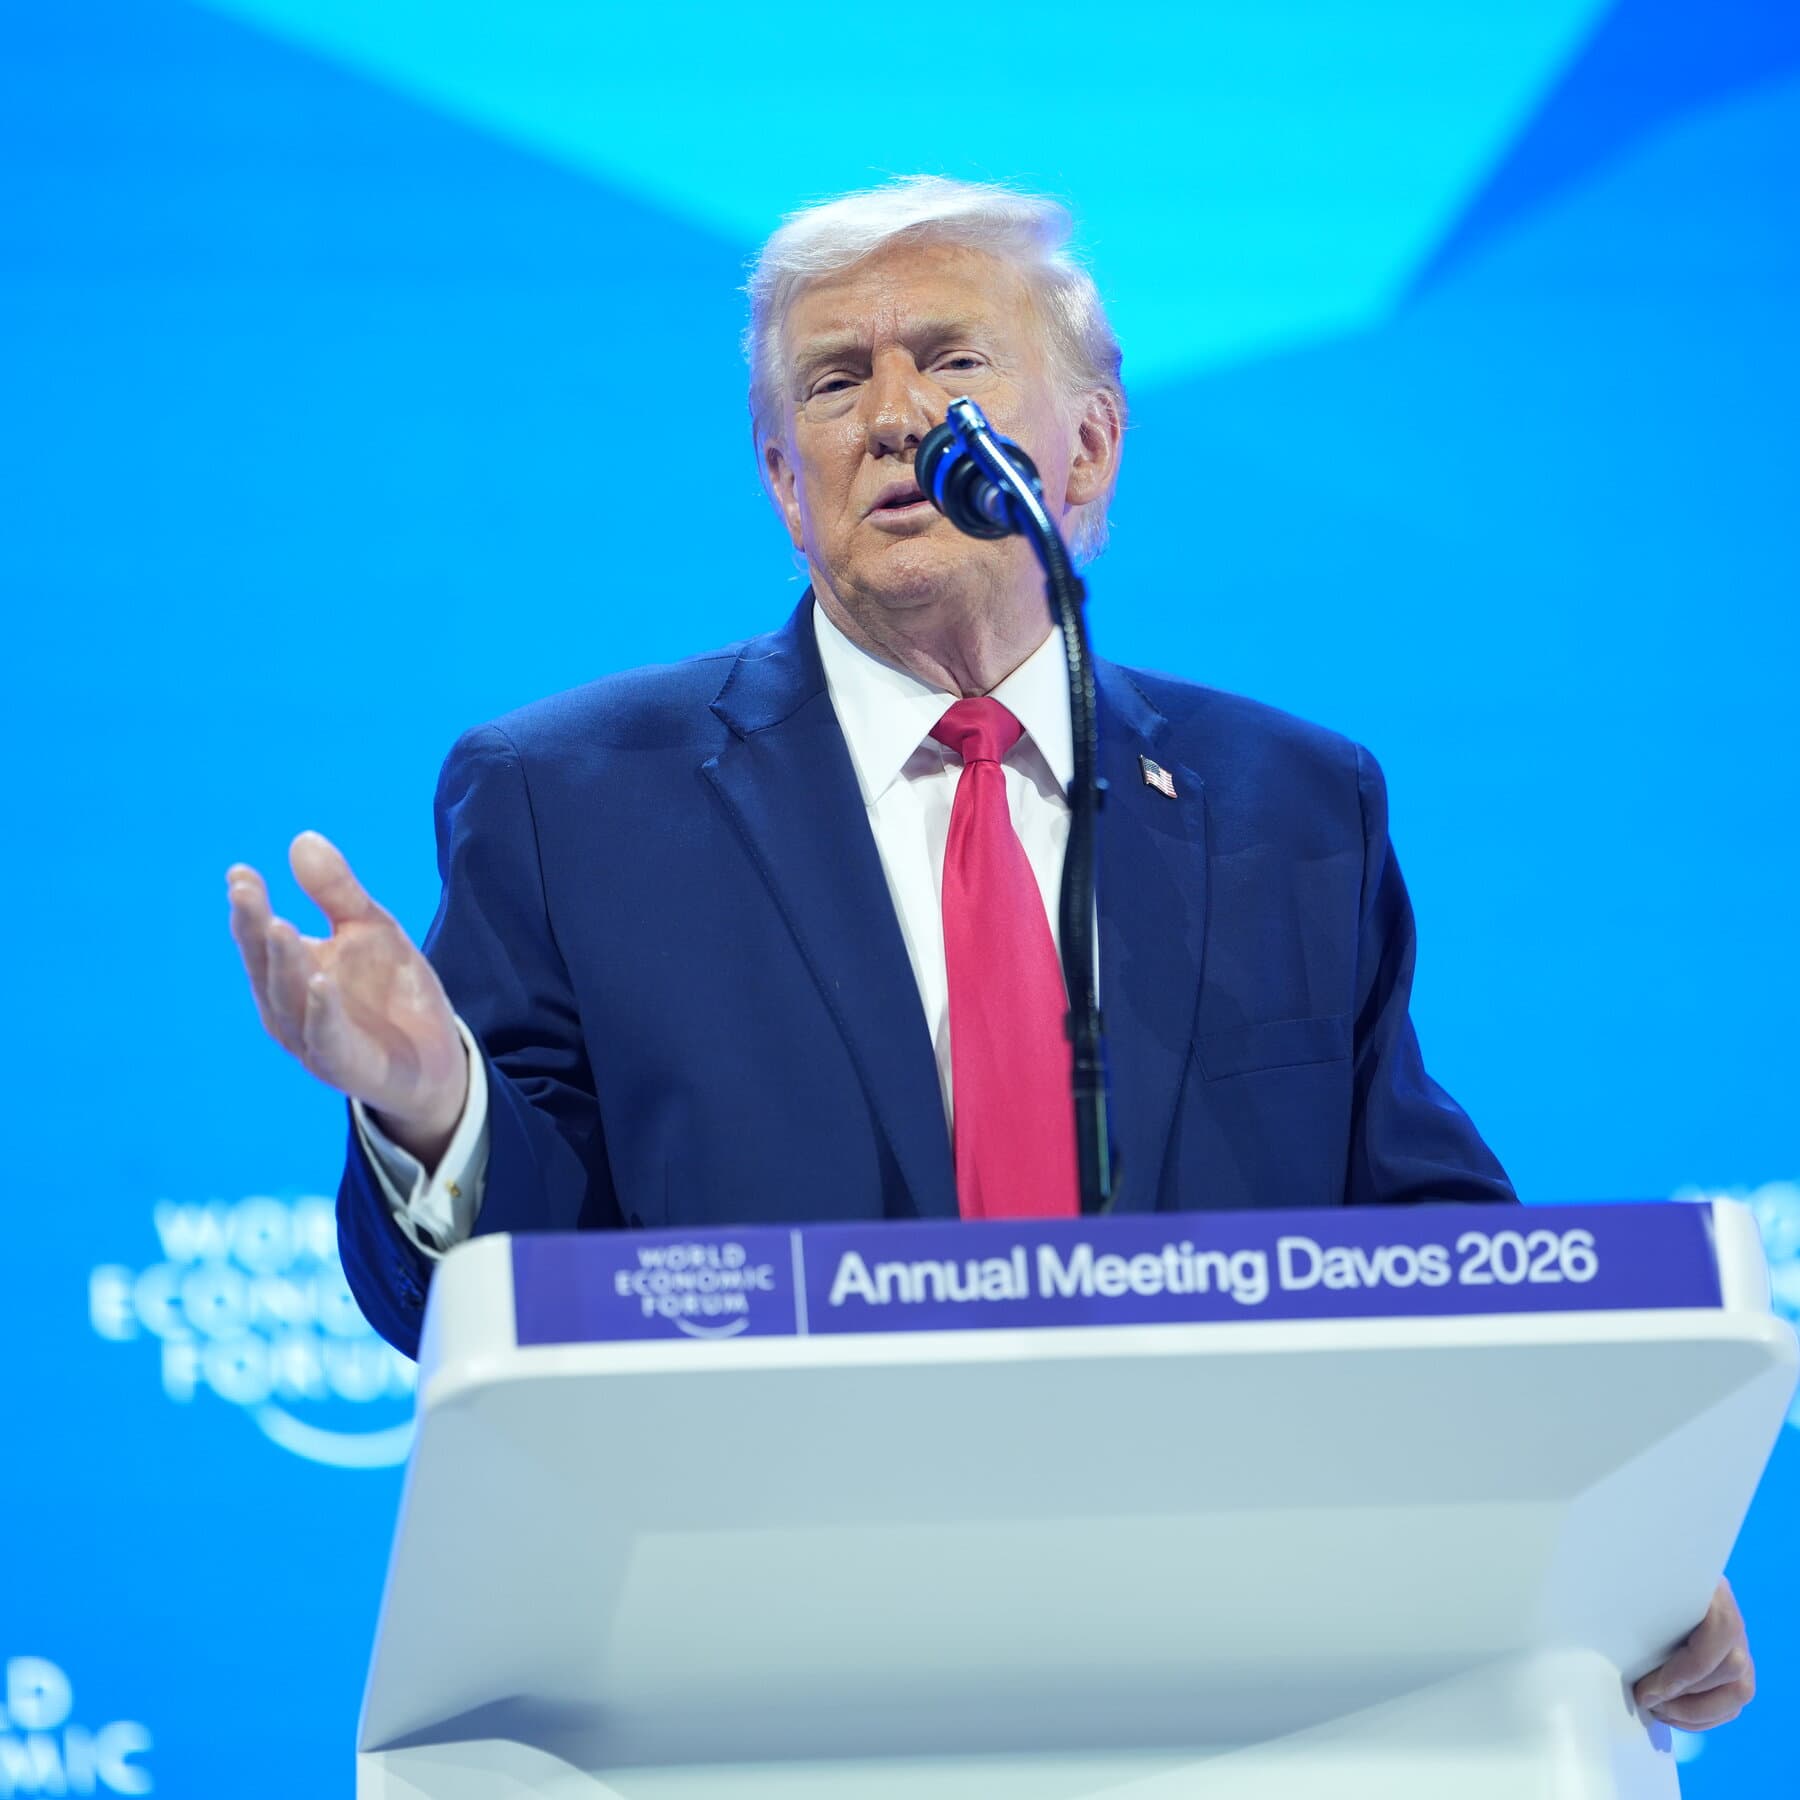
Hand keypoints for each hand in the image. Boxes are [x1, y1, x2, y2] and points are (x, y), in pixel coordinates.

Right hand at [227, 831, 468, 1162]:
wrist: (433, 1057)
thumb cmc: (389, 990)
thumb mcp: (371, 929)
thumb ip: (337, 892)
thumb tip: (302, 839)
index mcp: (288, 973)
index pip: (259, 937)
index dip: (249, 907)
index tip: (241, 873)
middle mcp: (288, 1007)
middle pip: (265, 966)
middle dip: (254, 928)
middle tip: (245, 891)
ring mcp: (312, 1040)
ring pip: (289, 1001)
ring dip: (283, 965)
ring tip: (279, 926)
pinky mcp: (344, 1065)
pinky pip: (327, 1039)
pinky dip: (322, 1013)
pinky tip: (322, 983)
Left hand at [1634, 1578, 1753, 1730]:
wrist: (1650, 1572)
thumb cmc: (1635, 1577)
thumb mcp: (1635, 1580)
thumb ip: (1633, 1598)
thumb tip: (1603, 1624)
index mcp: (1712, 1588)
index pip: (1722, 1630)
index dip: (1688, 1669)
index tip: (1649, 1688)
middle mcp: (1733, 1617)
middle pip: (1732, 1668)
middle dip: (1686, 1696)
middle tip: (1645, 1700)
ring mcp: (1739, 1645)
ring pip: (1739, 1692)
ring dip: (1695, 1713)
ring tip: (1657, 1710)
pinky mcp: (1736, 1670)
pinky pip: (1731, 1703)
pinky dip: (1702, 1717)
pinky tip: (1670, 1714)